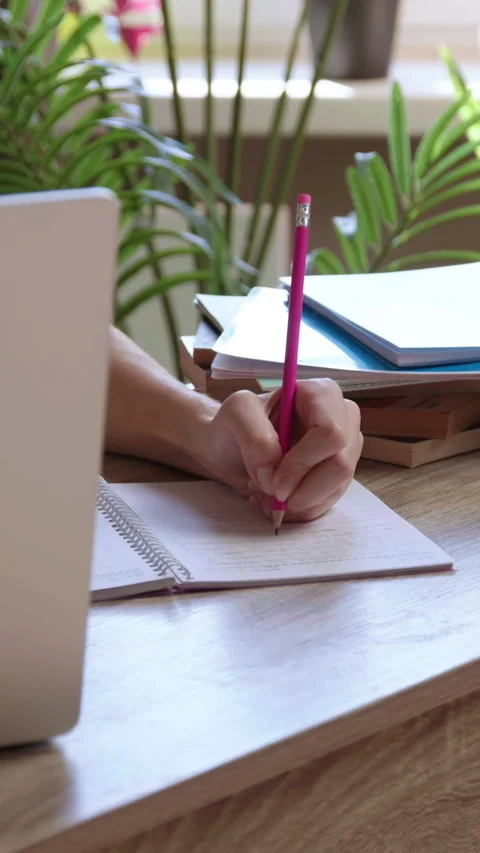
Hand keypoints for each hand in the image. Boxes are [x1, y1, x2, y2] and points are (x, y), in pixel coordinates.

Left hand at [206, 379, 362, 521]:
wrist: (230, 448)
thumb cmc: (235, 425)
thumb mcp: (235, 414)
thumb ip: (253, 436)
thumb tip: (273, 471)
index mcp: (321, 394)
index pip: (330, 433)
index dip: (303, 463)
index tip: (273, 482)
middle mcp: (342, 419)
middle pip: (340, 465)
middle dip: (302, 490)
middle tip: (270, 494)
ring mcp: (344, 449)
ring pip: (336, 487)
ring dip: (298, 501)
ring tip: (265, 494)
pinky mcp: (338, 476)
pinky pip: (328, 502)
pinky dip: (299, 509)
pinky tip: (275, 500)